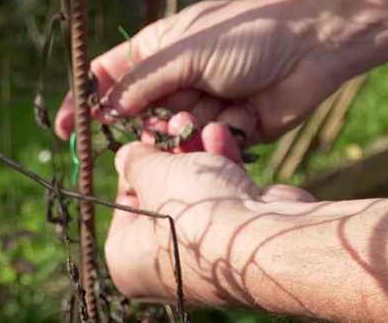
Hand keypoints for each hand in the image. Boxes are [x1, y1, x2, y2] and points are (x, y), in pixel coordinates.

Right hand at [55, 0, 339, 143]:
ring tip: (214, 107)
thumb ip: (142, 83)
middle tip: (171, 114)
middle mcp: (173, 79)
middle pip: (137, 113)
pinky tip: (238, 114)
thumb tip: (105, 109)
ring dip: (187, 126)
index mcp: (156, 50)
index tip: (66, 128)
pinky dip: (217, 135)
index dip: (83, 100)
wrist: (312, 47)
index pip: (106, 77)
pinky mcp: (226, 129)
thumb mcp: (185, 52)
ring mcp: (199, 104)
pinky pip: (204, 145)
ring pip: (170, 134)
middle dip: (147, 121)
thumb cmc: (247, 34)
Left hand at [106, 126, 315, 303]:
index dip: (134, 168)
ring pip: (193, 193)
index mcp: (128, 261)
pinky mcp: (238, 241)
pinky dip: (221, 166)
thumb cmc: (192, 210)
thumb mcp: (151, 173)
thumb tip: (126, 157)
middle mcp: (162, 267)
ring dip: (194, 154)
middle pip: (159, 196)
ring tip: (193, 121)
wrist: (264, 238)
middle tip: (169, 123)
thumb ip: (134, 161)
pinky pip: (221, 198)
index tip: (142, 140)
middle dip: (168, 154)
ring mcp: (204, 256)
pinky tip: (219, 133)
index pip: (123, 206)